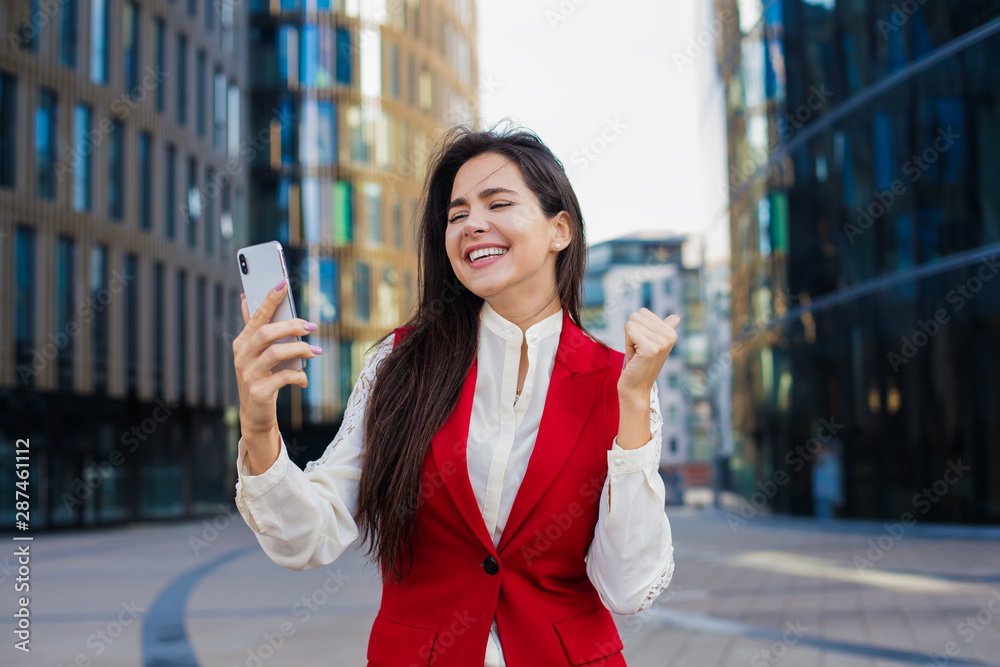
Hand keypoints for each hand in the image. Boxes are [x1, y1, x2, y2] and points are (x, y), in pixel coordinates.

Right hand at [233, 279, 321, 438]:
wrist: (255, 415)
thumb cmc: (261, 378)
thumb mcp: (256, 353)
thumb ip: (255, 328)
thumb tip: (245, 298)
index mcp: (242, 342)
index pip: (256, 316)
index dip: (269, 299)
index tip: (282, 282)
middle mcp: (241, 356)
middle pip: (266, 333)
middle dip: (291, 326)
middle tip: (312, 326)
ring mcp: (248, 374)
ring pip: (275, 353)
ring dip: (299, 350)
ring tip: (316, 351)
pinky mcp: (258, 392)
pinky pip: (283, 378)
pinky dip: (298, 376)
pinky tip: (304, 379)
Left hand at [618, 309, 681, 402]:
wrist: (636, 388)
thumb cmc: (640, 364)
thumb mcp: (654, 343)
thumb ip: (665, 328)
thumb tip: (677, 316)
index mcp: (671, 332)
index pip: (643, 312)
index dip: (637, 328)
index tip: (642, 345)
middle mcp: (669, 336)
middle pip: (636, 315)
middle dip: (631, 333)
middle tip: (638, 350)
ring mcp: (661, 342)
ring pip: (631, 323)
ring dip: (629, 340)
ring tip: (637, 354)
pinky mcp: (650, 348)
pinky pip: (629, 330)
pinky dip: (627, 344)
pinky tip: (635, 357)